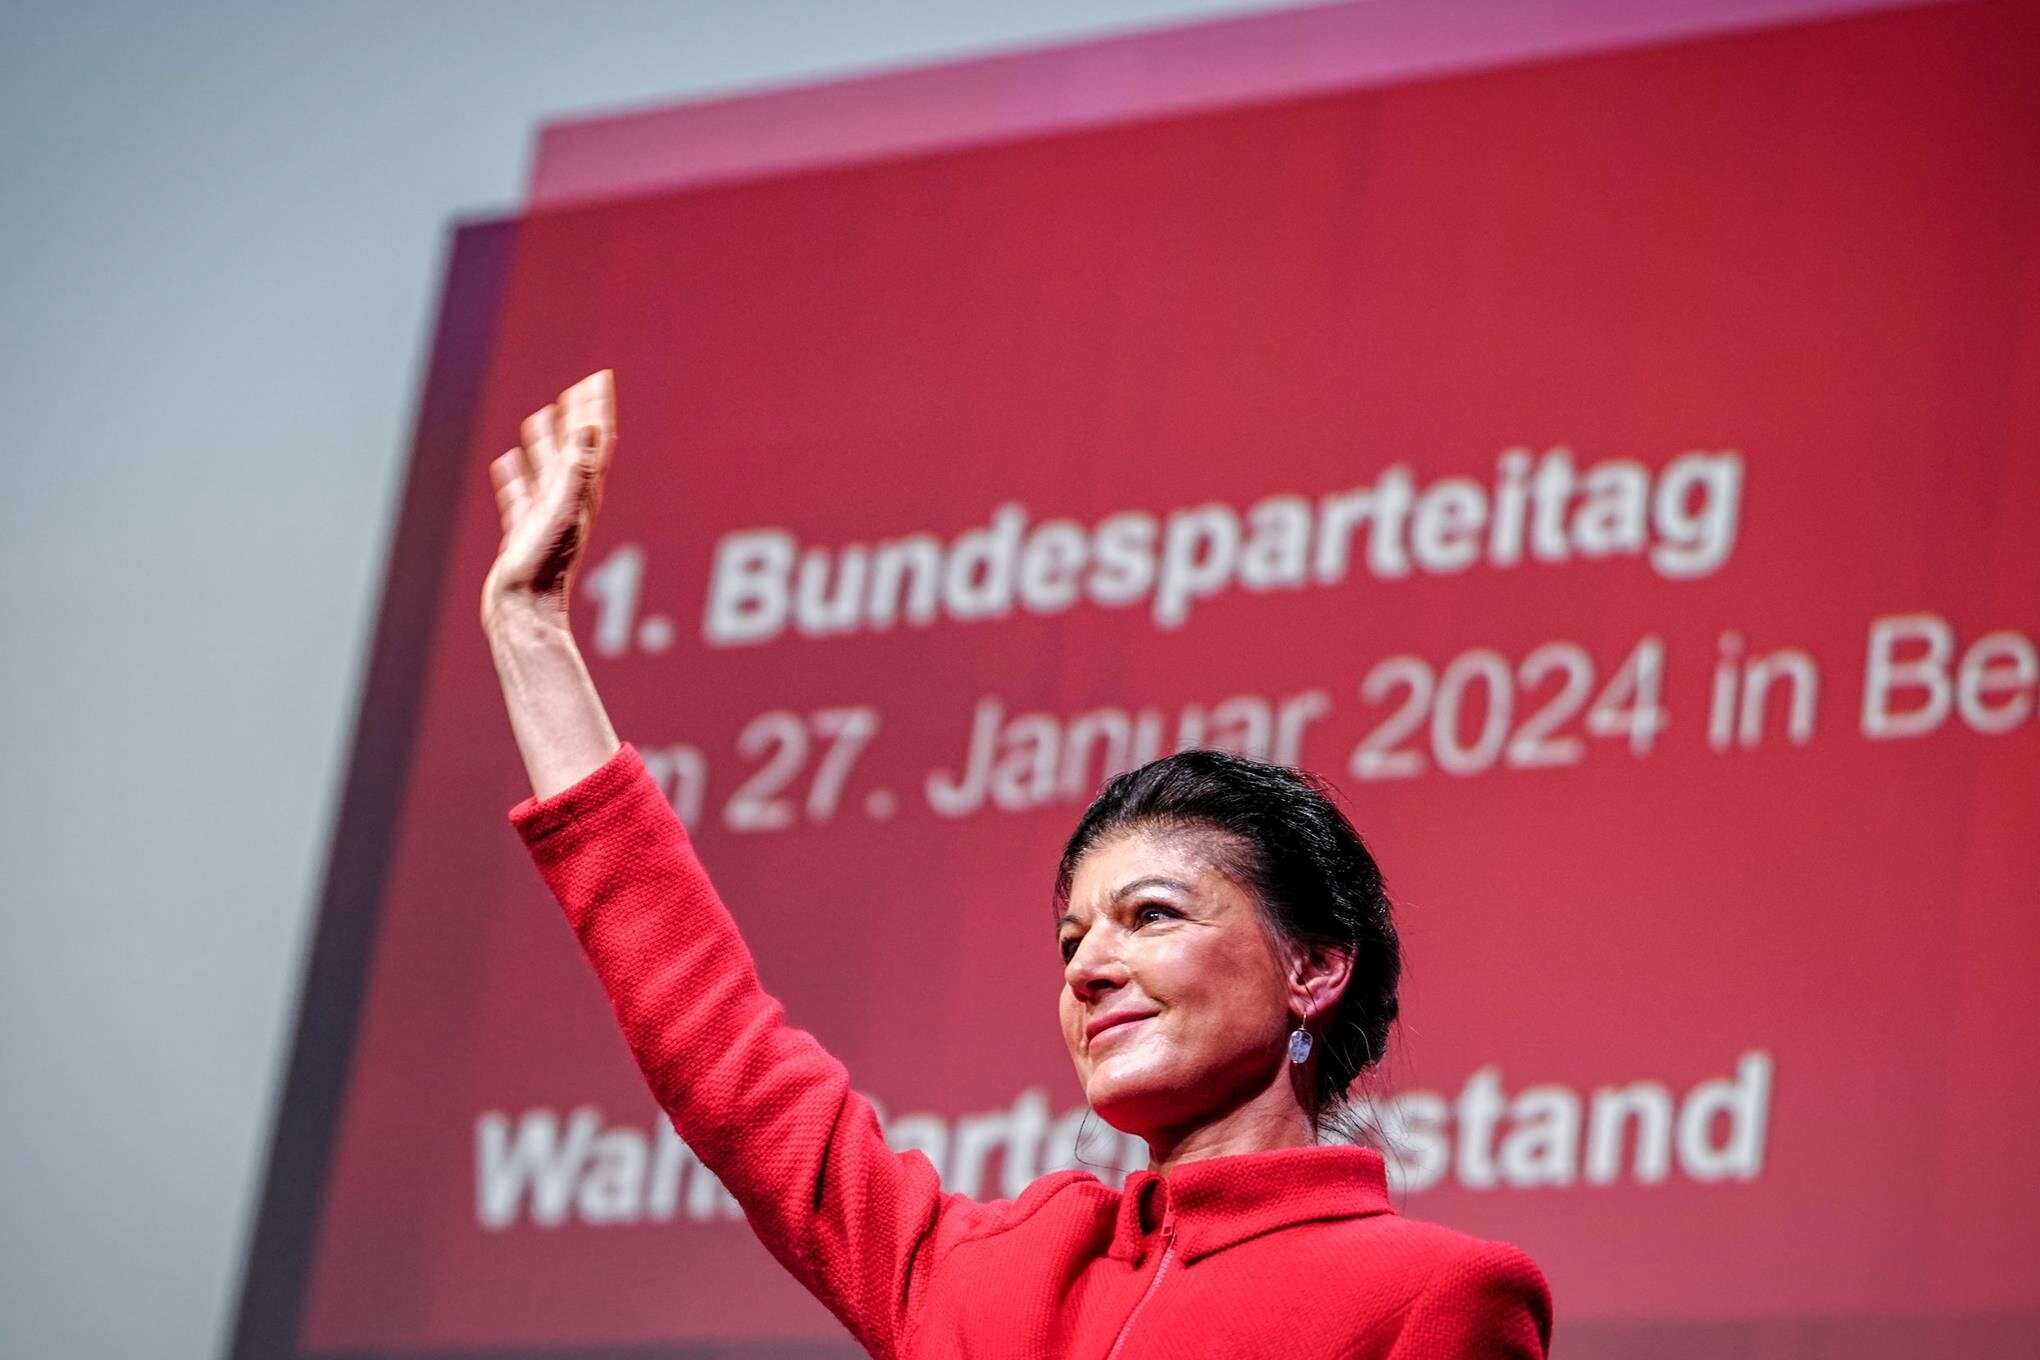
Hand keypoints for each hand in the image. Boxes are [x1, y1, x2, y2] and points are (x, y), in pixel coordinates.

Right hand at [481, 370, 616, 634]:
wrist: (523, 611)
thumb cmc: (545, 565)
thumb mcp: (563, 508)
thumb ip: (578, 466)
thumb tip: (591, 424)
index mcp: (581, 493)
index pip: (593, 440)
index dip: (596, 408)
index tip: (599, 377)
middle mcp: (567, 503)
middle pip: (573, 450)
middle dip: (575, 418)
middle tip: (576, 389)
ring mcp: (544, 518)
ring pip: (545, 470)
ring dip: (544, 443)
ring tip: (539, 417)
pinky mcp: (521, 533)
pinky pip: (518, 495)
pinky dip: (514, 476)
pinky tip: (506, 463)